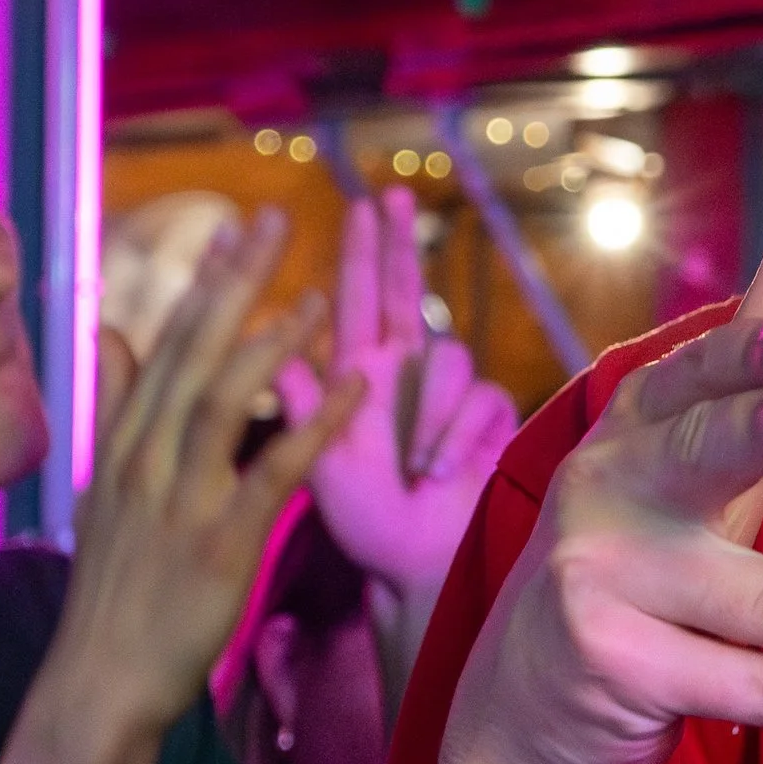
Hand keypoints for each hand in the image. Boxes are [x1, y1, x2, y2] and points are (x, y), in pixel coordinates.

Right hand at [59, 209, 366, 742]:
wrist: (102, 679)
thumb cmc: (116, 588)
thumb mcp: (102, 487)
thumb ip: (117, 407)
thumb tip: (112, 331)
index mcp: (123, 446)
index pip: (167, 346)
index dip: (202, 286)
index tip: (232, 230)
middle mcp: (146, 460)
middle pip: (193, 354)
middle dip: (236, 283)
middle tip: (275, 221)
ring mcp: (180, 500)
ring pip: (224, 402)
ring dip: (273, 344)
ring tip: (322, 295)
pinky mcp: (220, 542)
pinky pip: (272, 470)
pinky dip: (313, 423)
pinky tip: (351, 386)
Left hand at [285, 188, 516, 603]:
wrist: (417, 568)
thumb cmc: (365, 523)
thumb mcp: (316, 466)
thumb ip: (300, 405)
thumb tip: (273, 344)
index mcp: (357, 378)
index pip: (359, 301)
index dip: (362, 252)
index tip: (362, 202)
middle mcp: (404, 375)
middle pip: (409, 293)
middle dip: (400, 246)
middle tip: (392, 195)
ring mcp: (449, 396)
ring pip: (450, 356)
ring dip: (431, 412)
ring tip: (414, 465)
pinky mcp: (489, 418)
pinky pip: (483, 400)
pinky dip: (460, 437)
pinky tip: (441, 473)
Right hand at [447, 202, 762, 763]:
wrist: (519, 709)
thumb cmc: (640, 545)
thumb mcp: (693, 442)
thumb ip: (758, 336)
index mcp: (635, 425)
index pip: (692, 379)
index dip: (740, 357)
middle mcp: (609, 495)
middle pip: (699, 460)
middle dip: (757, 432)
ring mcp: (607, 589)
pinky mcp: (625, 676)